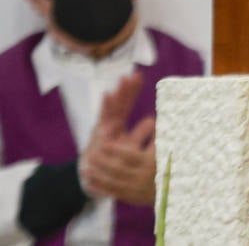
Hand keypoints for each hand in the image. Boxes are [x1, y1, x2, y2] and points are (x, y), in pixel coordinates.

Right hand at [81, 74, 157, 205]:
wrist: (90, 177)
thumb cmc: (111, 158)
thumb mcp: (127, 144)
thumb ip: (139, 131)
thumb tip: (154, 119)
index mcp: (115, 124)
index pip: (123, 104)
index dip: (130, 91)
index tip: (137, 75)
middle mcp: (106, 127)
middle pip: (115, 106)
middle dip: (122, 93)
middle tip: (129, 77)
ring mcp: (100, 137)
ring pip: (105, 120)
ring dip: (109, 107)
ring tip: (112, 93)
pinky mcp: (96, 149)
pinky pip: (100, 139)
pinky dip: (102, 130)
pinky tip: (104, 126)